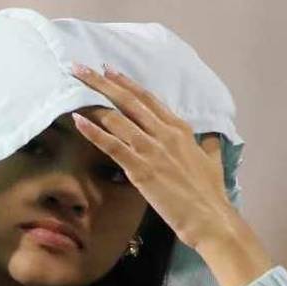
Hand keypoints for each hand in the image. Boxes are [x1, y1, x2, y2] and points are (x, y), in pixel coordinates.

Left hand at [68, 61, 234, 250]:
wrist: (211, 218)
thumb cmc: (211, 194)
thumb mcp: (213, 162)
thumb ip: (208, 146)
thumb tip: (211, 138)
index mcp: (180, 129)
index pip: (148, 99)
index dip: (126, 83)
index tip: (108, 71)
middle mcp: (165, 133)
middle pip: (128, 100)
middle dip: (102, 82)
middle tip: (80, 68)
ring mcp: (152, 149)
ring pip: (118, 118)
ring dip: (93, 100)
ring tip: (73, 87)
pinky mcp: (141, 169)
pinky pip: (113, 145)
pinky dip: (94, 132)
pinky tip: (78, 120)